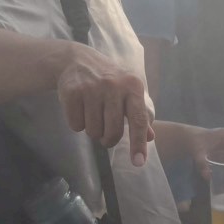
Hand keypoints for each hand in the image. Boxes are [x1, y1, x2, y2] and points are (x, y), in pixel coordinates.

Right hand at [57, 43, 153, 164]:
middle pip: (113, 131)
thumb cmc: (109, 82)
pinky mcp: (72, 92)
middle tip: (105, 134)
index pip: (138, 120)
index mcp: (133, 86)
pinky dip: (77, 123)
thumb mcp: (128, 92)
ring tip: (92, 114)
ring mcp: (92, 88)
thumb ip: (139, 115)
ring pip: (93, 131)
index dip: (138, 143)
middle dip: (108, 139)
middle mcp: (114, 85)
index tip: (138, 162)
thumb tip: (151, 137)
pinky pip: (76, 125)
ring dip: (92, 130)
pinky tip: (79, 108)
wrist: (78, 60)